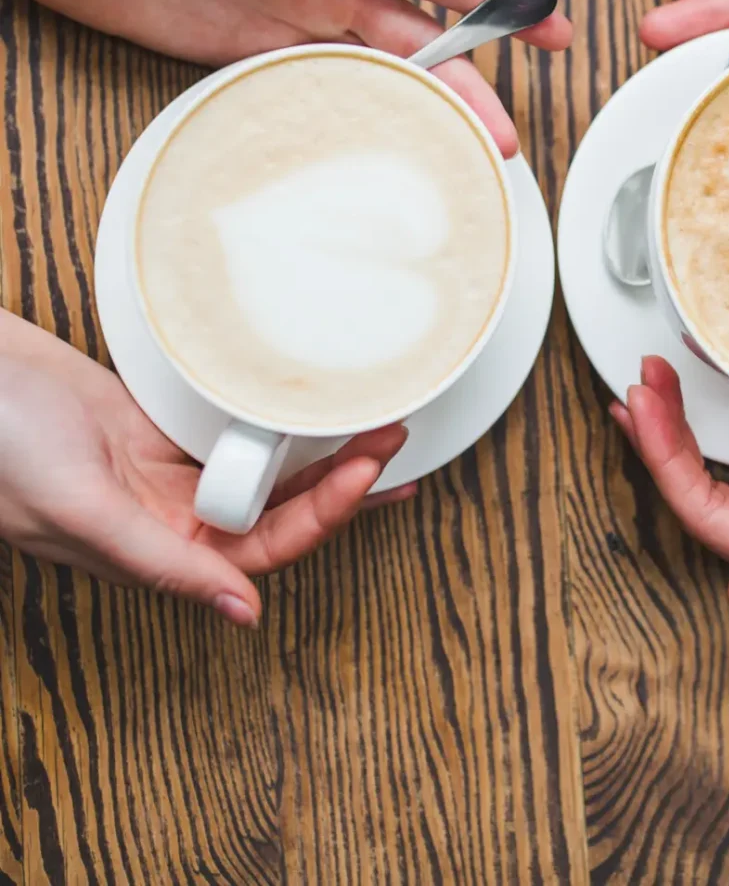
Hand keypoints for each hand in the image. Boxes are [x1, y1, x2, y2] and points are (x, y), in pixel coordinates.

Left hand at [0, 0, 571, 157]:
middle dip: (473, 84)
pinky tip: (394, 144)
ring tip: (467, 154)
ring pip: (385, 73)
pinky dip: (369, 118)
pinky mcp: (259, 58)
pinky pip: (330, 90)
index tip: (549, 25)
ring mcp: (294, 24)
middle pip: (421, 40)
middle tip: (509, 135)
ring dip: (429, 112)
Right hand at [0, 312, 415, 626]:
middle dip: (344, 485)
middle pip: (283, 511)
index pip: (267, 548)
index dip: (325, 514)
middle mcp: (175, 518)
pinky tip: (320, 412)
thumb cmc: (0, 446)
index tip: (368, 472)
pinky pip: (242, 431)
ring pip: (270, 473)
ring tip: (379, 430)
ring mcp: (175, 471)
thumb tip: (243, 612)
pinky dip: (282, 424)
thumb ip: (162, 563)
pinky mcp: (170, 428)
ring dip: (324, 455)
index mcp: (159, 551)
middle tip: (393, 443)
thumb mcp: (82, 509)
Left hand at [612, 358, 728, 609]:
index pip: (709, 517)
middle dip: (660, 439)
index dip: (665, 464)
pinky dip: (725, 419)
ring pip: (723, 467)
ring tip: (651, 382)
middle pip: (702, 489)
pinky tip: (703, 393)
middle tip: (638, 382)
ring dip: (683, 428)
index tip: (641, 408)